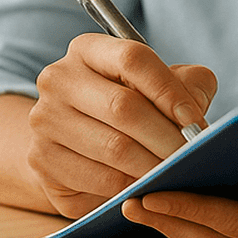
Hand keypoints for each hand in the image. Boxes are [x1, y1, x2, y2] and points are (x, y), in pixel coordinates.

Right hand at [27, 33, 215, 217]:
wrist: (70, 143)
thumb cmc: (125, 109)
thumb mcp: (156, 87)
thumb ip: (185, 86)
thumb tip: (195, 114)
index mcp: (87, 50)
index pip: (132, 59)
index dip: (169, 90)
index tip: (195, 121)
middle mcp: (58, 79)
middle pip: (123, 106)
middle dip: (166, 136)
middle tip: (192, 156)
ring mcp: (45, 120)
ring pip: (114, 148)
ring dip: (153, 166)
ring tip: (176, 173)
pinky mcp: (43, 160)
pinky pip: (100, 179)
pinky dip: (132, 187)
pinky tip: (148, 187)